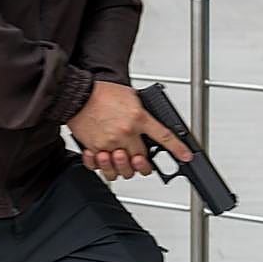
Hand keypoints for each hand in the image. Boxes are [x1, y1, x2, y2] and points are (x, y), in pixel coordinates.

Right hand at [68, 81, 192, 180]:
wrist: (77, 93)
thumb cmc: (101, 92)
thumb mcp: (130, 96)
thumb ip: (141, 111)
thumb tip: (150, 120)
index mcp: (138, 118)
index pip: (164, 138)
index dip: (178, 150)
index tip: (186, 157)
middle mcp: (125, 133)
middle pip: (142, 161)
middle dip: (143, 164)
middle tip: (140, 161)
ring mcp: (110, 143)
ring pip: (123, 169)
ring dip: (125, 169)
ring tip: (122, 160)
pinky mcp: (94, 148)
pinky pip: (101, 166)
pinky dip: (102, 166)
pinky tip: (104, 160)